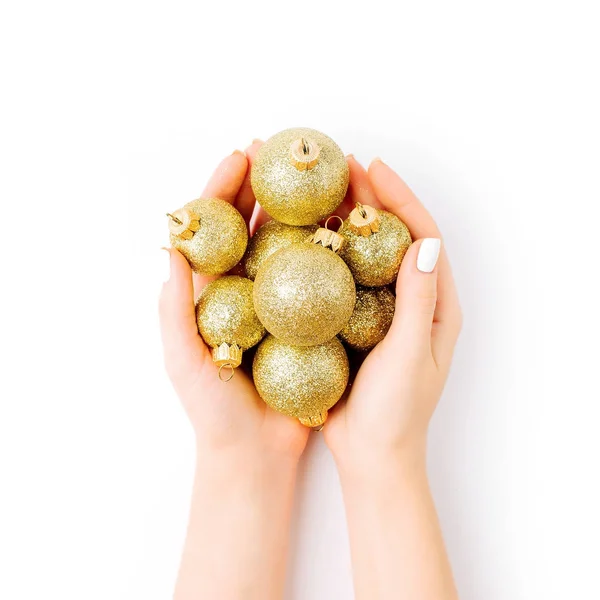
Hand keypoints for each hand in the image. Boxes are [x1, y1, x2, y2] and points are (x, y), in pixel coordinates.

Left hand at [159, 144, 308, 462]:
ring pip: (288, 245)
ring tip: (317, 176)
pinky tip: (344, 228)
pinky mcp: (306, 321)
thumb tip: (170, 250)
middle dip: (262, 185)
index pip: (214, 230)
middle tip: (279, 151)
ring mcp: (277, 303)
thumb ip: (174, 310)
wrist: (254, 454)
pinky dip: (328, 250)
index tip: (241, 156)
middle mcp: (244, 290)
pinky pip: (317, 278)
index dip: (223, 189)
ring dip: (300, 209)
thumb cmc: (213, 413)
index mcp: (210, 293)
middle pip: (251, 226)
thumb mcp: (183, 361)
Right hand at [324, 157, 461, 472]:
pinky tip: (304, 236)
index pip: (422, 238)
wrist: (371, 455)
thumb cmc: (396, 412)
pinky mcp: (352, 322)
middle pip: (391, 238)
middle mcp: (409, 301)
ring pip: (363, 254)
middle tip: (344, 166)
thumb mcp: (411, 353)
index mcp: (435, 305)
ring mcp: (378, 310)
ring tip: (323, 190)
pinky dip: (326, 254)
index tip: (375, 169)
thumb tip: (422, 241)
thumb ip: (417, 300)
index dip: (400, 199)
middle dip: (371, 199)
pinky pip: (340, 278)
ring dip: (346, 220)